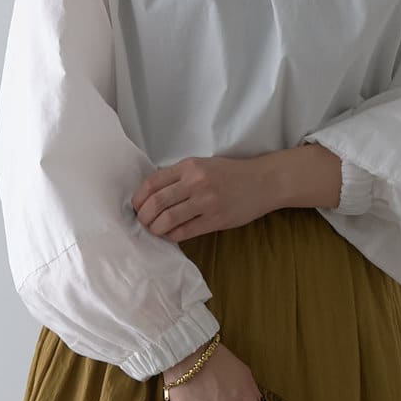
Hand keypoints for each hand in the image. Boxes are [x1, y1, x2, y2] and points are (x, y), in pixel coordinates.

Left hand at [132, 154, 273, 242]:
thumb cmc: (230, 174)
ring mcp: (206, 202)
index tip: (136, 206)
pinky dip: (172, 235)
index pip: (153, 182)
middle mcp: (196, 182)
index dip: (139, 198)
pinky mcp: (216, 219)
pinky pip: (185, 231)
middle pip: (157, 202)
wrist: (263, 181)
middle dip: (144, 216)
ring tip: (155, 230)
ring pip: (168, 219)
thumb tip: (152, 194)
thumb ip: (180, 176)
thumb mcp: (203, 165)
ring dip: (156, 228)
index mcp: (189, 166)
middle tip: (143, 222)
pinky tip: (171, 235)